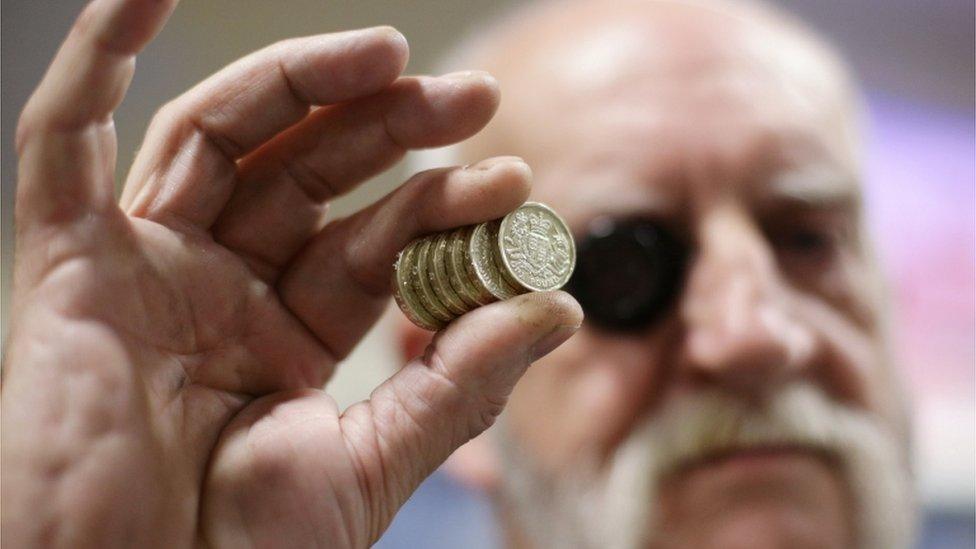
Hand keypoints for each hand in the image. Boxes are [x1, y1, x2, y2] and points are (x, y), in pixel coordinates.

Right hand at [1, 1, 581, 546]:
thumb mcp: (368, 468)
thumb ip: (458, 387)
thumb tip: (557, 308)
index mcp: (287, 339)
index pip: (375, 243)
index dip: (442, 208)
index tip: (513, 185)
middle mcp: (218, 291)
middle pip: (306, 174)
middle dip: (389, 128)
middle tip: (474, 97)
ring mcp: (143, 269)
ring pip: (218, 140)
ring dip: (297, 82)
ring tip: (390, 53)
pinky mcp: (62, 264)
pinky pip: (62, 143)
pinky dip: (94, 58)